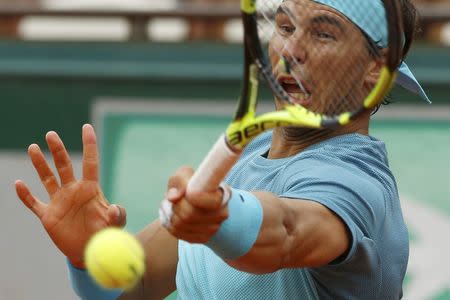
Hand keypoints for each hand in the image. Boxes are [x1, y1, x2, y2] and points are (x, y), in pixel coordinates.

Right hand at [15, 124, 125, 267]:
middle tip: (51, 134)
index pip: (90, 162)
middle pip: (64, 165)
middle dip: (58, 150)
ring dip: (40, 164)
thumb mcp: (115, 226)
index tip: (86, 127)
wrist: (91, 251)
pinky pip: (34, 203)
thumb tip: (114, 209)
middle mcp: (73, 191)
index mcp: (90, 189)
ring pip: (47, 178)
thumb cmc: (105, 234)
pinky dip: (25, 195)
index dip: (89, 145)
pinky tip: (18, 184)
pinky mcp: (48, 216)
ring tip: (33, 147)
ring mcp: (59, 202)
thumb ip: (118, 216)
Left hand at [159, 167, 227, 242]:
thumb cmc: (191, 184)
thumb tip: (173, 197)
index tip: (185, 192)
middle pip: (188, 214)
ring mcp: (213, 229)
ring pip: (180, 225)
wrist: (194, 200)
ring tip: (171, 205)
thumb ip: (178, 181)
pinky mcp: (203, 238)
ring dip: (169, 214)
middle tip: (171, 198)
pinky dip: (169, 224)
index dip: (190, 196)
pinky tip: (172, 215)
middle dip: (175, 205)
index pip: (203, 200)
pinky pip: (178, 234)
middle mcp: (222, 214)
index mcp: (222, 194)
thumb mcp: (184, 174)